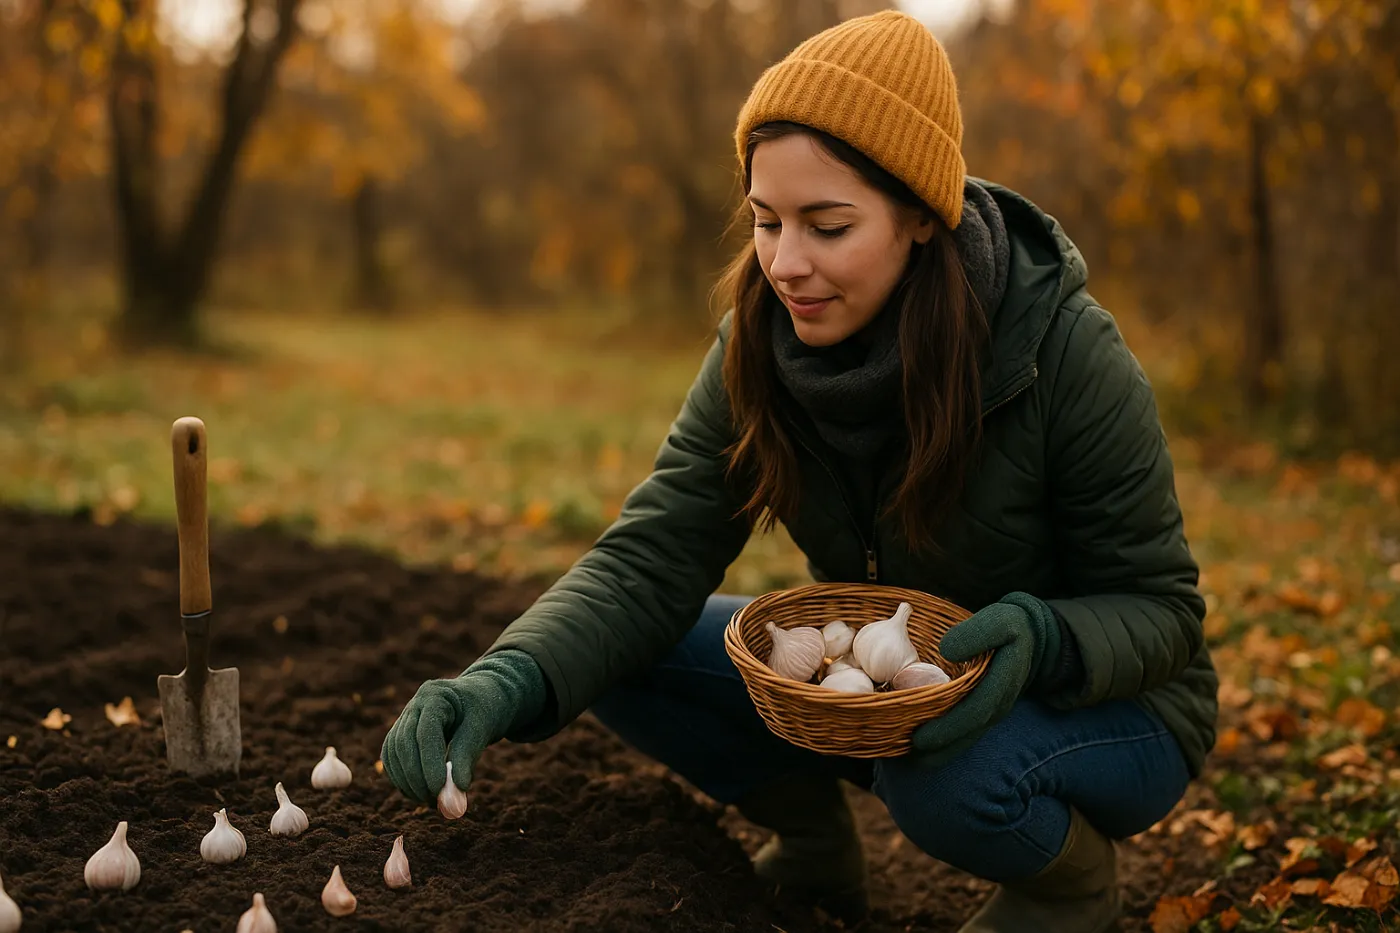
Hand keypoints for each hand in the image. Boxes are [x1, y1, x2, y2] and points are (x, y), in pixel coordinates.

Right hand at [381, 650, 545, 802]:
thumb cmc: (484, 711)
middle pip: (404, 743)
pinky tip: (419, 793)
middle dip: (415, 776)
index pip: (426, 732)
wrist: (481, 698)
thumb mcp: (482, 730)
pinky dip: (402, 778)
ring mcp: (405, 717)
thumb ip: (466, 758)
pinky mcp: (401, 732)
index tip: (438, 790)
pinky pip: (392, 758)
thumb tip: (454, 796)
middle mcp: (415, 704)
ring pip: (393, 753)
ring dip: (406, 782)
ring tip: (430, 800)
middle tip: (432, 801)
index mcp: (436, 695)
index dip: (429, 763)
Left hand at [909, 593, 1057, 767]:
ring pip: (967, 737)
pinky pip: (967, 730)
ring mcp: (993, 709)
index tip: (920, 739)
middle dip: (940, 748)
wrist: (1033, 638)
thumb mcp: (999, 621)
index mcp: (1002, 683)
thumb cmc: (1010, 626)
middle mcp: (998, 703)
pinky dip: (947, 742)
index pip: (973, 713)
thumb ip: (976, 632)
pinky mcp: (986, 709)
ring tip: (911, 760)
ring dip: (942, 750)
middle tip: (908, 758)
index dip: (947, 729)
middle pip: (968, 733)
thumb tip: (946, 650)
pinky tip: (924, 747)